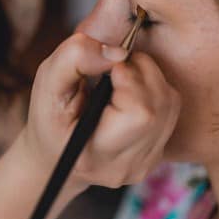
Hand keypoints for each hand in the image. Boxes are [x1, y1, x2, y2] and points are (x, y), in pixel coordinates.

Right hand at [23, 33, 180, 189]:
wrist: (57, 155)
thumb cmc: (50, 117)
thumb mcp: (47, 82)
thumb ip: (74, 58)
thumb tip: (118, 52)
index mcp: (94, 156)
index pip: (139, 113)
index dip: (129, 77)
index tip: (108, 68)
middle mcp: (125, 167)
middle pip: (159, 104)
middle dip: (140, 71)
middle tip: (113, 68)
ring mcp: (144, 164)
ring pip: (169, 102)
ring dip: (149, 77)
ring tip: (120, 78)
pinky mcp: (157, 155)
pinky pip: (171, 109)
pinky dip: (154, 89)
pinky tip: (130, 92)